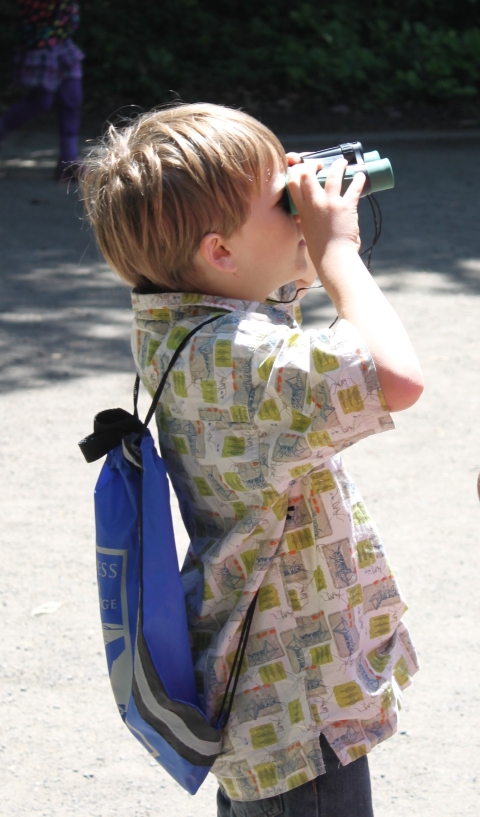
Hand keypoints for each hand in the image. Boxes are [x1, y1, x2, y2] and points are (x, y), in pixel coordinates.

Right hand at [286, 157, 364, 273]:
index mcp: (302, 210)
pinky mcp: (346, 207)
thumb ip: (308, 216)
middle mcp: (314, 204)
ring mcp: (330, 204)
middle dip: (314, 164)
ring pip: (333, 175)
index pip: (292, 183)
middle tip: (321, 164)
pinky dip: (359, 179)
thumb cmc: (320, 248)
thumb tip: (313, 210)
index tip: (304, 170)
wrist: (333, 257)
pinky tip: (361, 175)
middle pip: (307, 174)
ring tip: (343, 162)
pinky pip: (354, 187)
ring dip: (339, 165)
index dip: (296, 171)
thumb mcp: (307, 229)